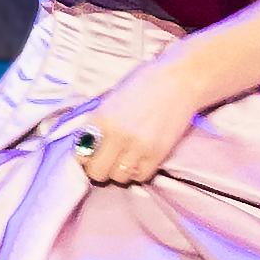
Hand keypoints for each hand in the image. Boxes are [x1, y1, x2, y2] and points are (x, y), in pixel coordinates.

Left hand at [69, 58, 203, 185]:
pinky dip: (138, 171)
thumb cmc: (143, 84)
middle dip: (99, 168)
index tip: (91, 153)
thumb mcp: (111, 100)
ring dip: (119, 170)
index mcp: (102, 119)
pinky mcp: (158, 154)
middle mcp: (118, 136)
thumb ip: (98, 123)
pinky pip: (141, 176)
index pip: (80, 155)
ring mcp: (139, 147)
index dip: (84, 157)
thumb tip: (86, 144)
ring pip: (119, 178)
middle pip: (97, 172)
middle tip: (106, 159)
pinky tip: (139, 158)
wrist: (179, 81)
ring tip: (125, 157)